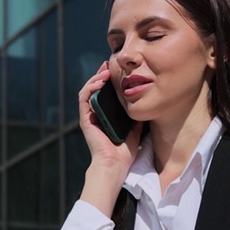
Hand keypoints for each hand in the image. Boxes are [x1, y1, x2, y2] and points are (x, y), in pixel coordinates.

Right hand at [77, 62, 141, 214]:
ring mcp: (89, 116)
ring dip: (95, 78)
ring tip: (105, 70)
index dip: (110, 79)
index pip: (106, 92)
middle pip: (96, 88)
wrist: (115, 165)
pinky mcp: (85, 119)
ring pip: (88, 90)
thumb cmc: (125, 151)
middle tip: (110, 64)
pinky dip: (90, 87)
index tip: (119, 70)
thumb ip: (137, 115)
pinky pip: (84, 99)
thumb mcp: (136, 127)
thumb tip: (146, 101)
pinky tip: (99, 81)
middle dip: (102, 74)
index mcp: (107, 115)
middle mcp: (96, 114)